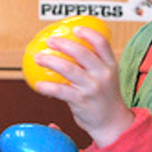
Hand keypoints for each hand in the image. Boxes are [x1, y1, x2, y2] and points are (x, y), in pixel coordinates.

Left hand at [31, 26, 133, 147]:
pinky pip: (60, 91)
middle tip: (49, 41)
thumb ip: (92, 64)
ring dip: (50, 61)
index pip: (102, 43)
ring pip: (68, 69)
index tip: (74, 28)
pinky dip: (47, 87)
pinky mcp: (81, 101)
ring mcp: (92, 88)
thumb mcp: (106, 77)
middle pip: (82, 53)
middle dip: (63, 44)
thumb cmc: (104, 97)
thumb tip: (67, 50)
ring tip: (38, 57)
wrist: (112, 123)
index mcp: (110, 65)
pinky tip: (38, 84)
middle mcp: (103, 75)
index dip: (87, 33)